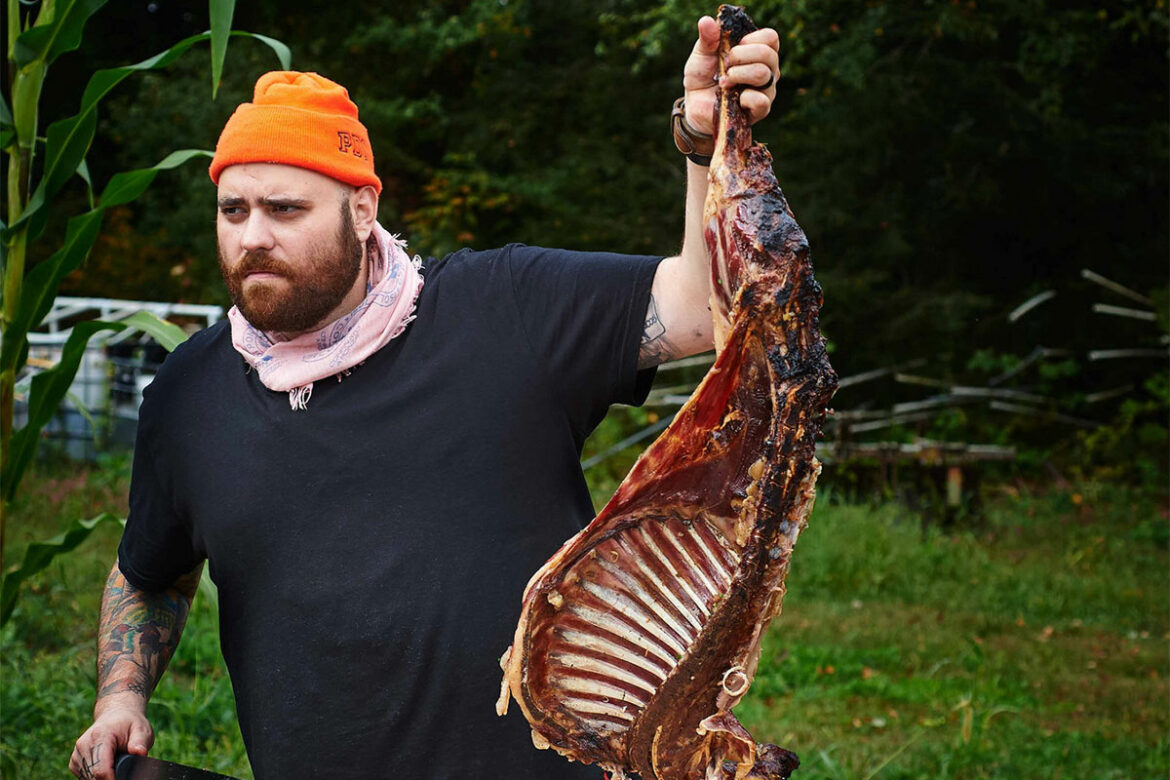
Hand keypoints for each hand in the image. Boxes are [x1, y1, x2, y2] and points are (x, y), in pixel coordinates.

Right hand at [70, 704, 152, 779]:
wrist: (115, 716)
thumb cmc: (130, 724)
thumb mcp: (141, 729)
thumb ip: (140, 742)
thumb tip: (140, 753)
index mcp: (99, 736)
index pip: (101, 769)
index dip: (112, 779)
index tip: (124, 779)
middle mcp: (84, 745)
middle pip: (94, 776)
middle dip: (110, 778)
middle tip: (123, 768)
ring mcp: (77, 754)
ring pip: (88, 778)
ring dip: (103, 777)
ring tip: (116, 763)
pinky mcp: (74, 762)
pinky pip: (85, 777)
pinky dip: (96, 777)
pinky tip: (107, 766)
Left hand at [682, 15, 780, 135]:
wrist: (695, 106)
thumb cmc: (703, 77)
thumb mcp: (701, 54)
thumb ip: (707, 38)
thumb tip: (706, 21)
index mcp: (757, 52)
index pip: (770, 38)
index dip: (751, 39)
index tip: (732, 47)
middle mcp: (768, 69)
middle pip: (768, 54)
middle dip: (740, 56)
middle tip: (725, 65)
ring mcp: (766, 90)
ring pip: (763, 74)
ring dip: (738, 75)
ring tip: (724, 82)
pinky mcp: (760, 110)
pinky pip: (761, 100)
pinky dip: (744, 97)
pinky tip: (733, 98)